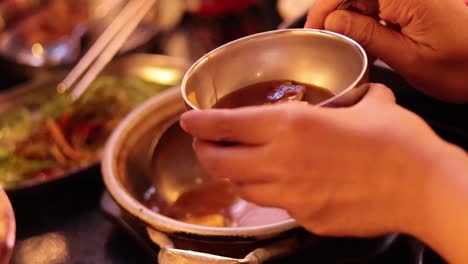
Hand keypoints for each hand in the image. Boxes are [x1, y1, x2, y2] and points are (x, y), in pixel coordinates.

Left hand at [180, 84, 453, 237]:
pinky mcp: (305, 218)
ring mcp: (291, 195)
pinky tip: (281, 186)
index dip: (201, 123)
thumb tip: (353, 98)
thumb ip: (349, 100)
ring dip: (234, 176)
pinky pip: (275, 206)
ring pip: (243, 188)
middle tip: (206, 146)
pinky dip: (269, 194)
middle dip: (206, 153)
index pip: (228, 125)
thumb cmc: (399, 143)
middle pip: (222, 163)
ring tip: (239, 167)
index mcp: (293, 126)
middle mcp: (282, 161)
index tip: (188, 121)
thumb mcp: (370, 105)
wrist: (423, 187)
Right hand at [305, 0, 467, 102]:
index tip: (313, 30)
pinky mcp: (413, 6)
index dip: (325, 7)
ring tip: (345, 50)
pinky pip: (378, 10)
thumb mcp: (408, 59)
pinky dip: (367, 27)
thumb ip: (368, 36)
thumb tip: (333, 21)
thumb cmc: (462, 68)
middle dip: (334, 16)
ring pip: (364, 2)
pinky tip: (366, 47)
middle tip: (325, 45)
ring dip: (350, 23)